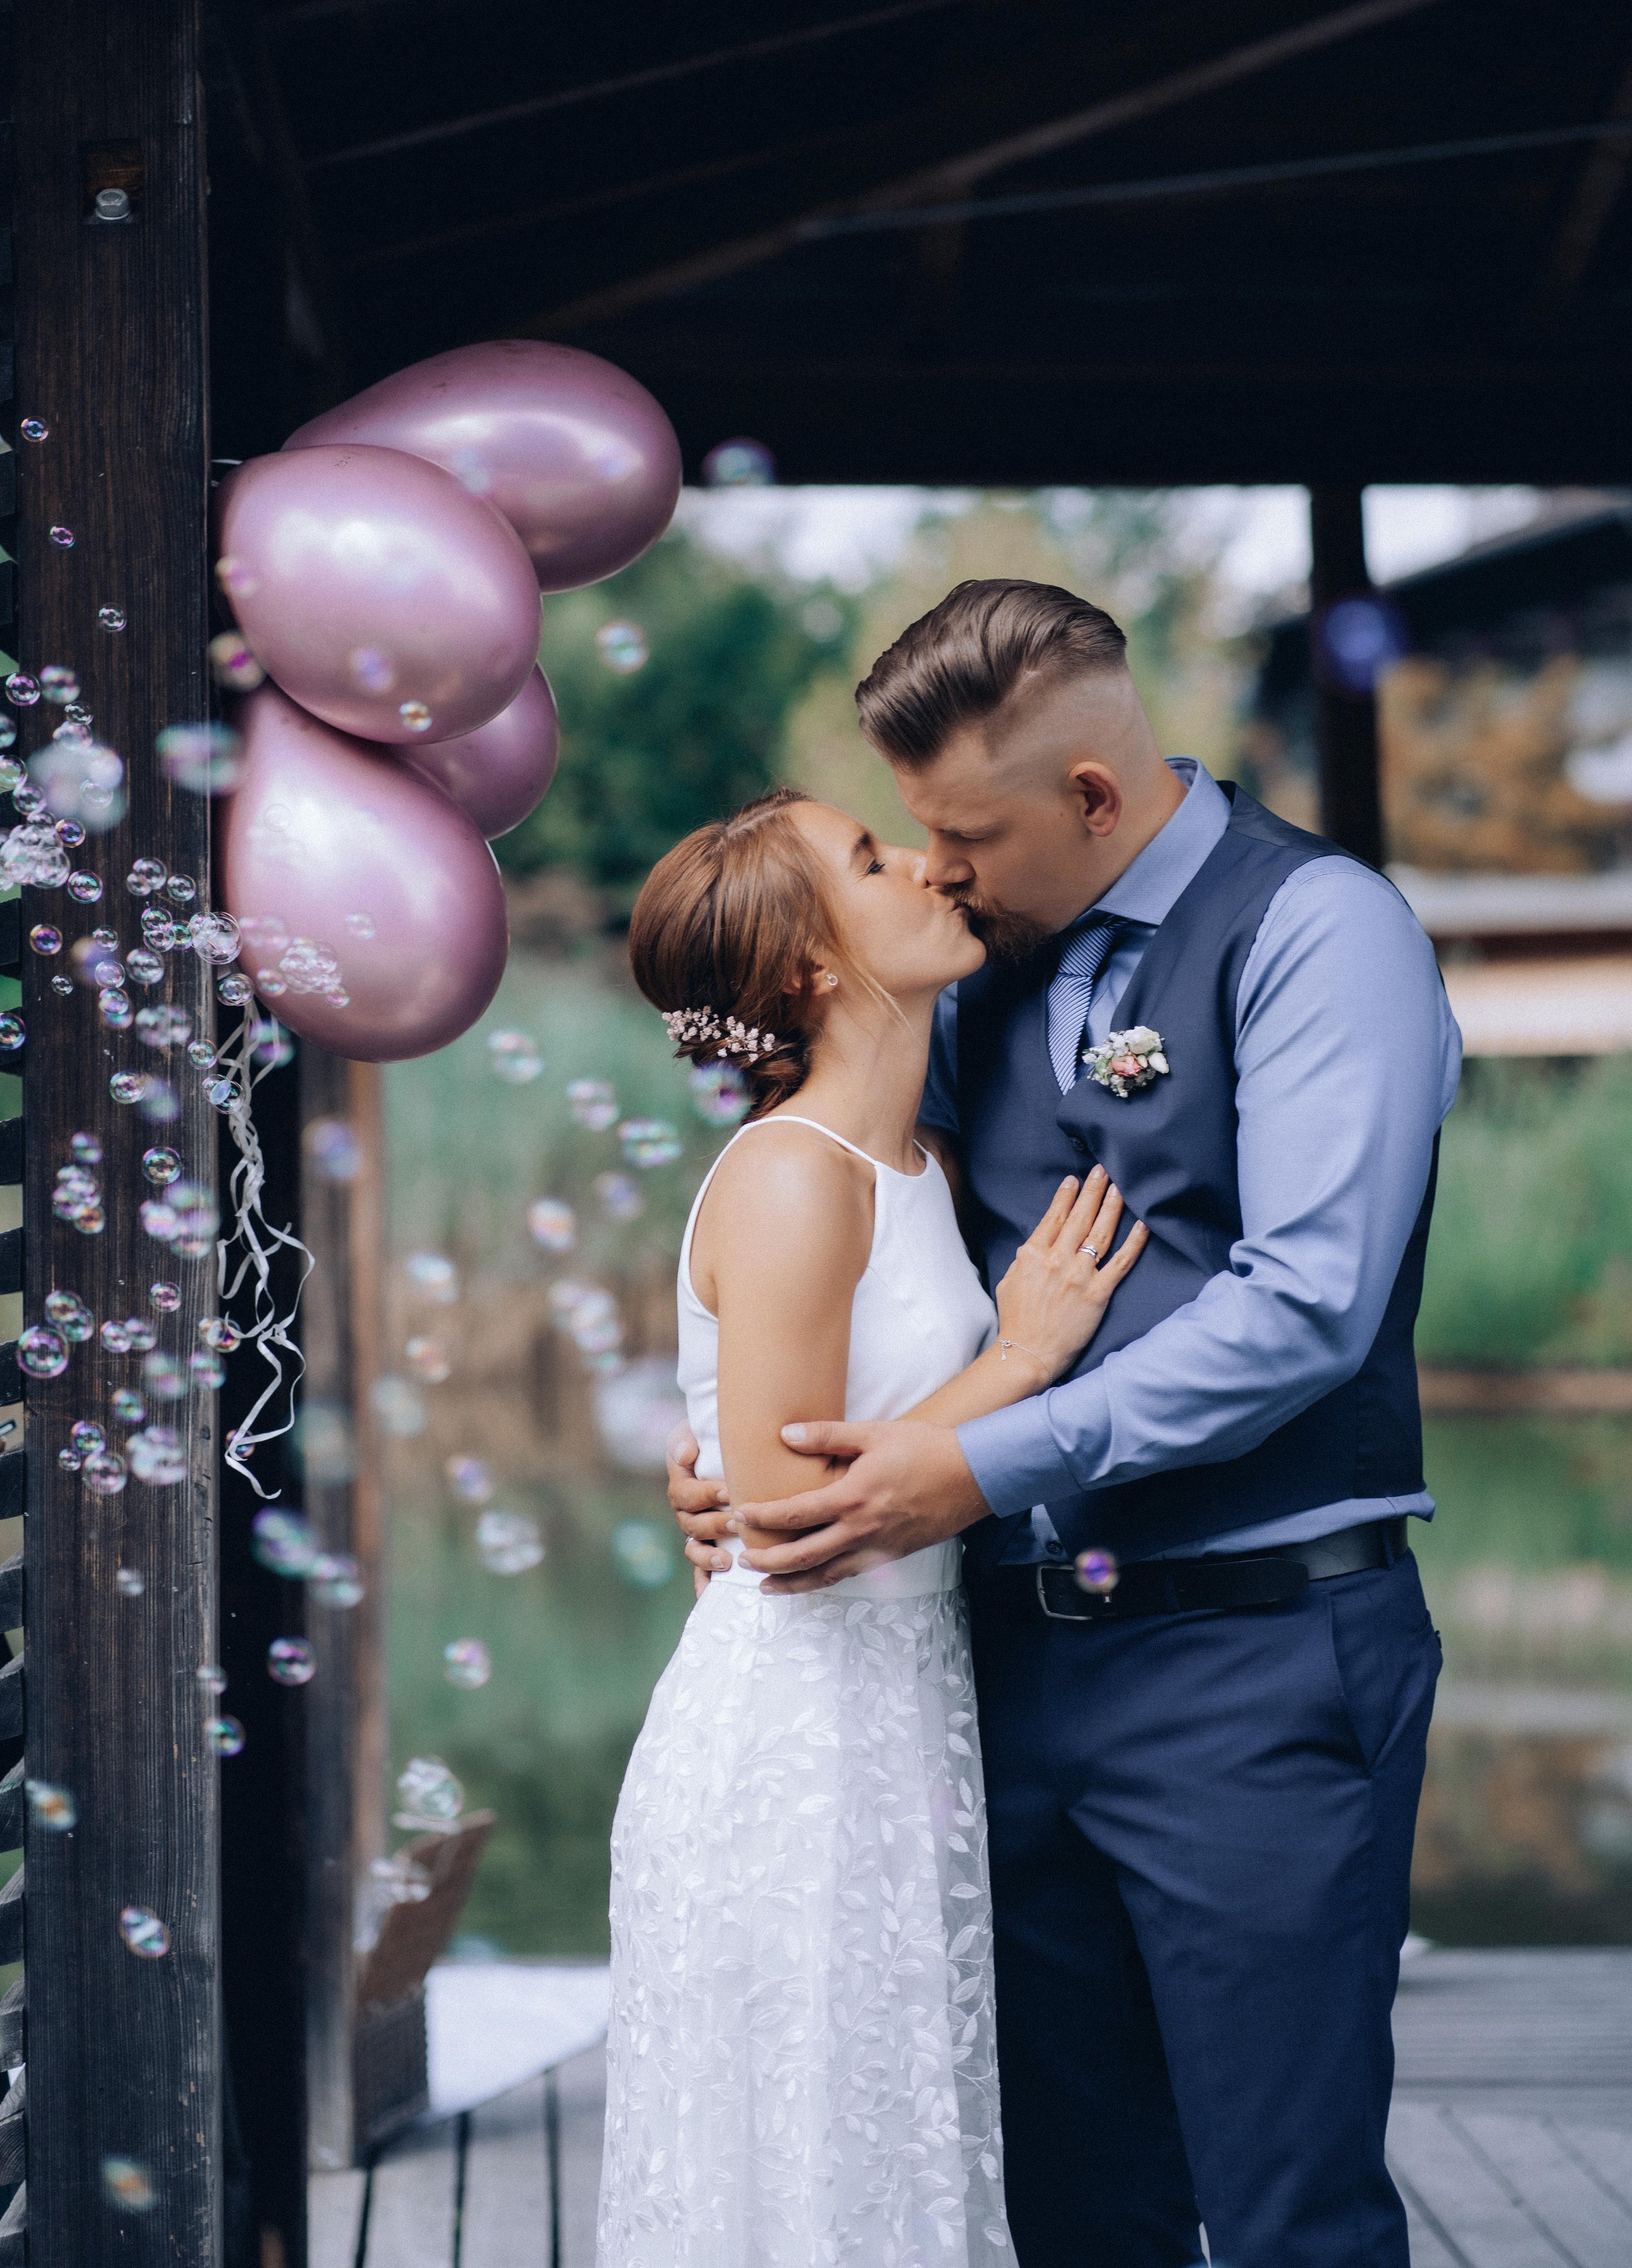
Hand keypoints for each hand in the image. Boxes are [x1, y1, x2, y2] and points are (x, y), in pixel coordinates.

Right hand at [666, 1425, 733, 1577]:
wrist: (734, 1448)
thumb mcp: (698, 1431)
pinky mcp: (710, 1549)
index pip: (686, 1494)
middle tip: (737, 1522)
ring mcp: (697, 1533)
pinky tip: (712, 1596)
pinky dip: (704, 1584)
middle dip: (713, 1524)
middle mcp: (687, 1511)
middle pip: (691, 1524)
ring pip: (694, 1549)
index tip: (727, 1490)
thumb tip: (687, 1455)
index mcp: (682, 1484)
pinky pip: (701, 1573)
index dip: (704, 1494)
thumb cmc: (718, 1439)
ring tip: (727, 1560)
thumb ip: (686, 1440)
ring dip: (708, 1556)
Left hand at [734, 1419, 986, 1592]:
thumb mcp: (874, 1433)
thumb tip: (787, 1433)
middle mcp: (861, 1530)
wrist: (974, 1476)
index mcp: (852, 1497)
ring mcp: (877, 1548)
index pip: (794, 1514)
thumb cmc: (925, 1448)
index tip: (740, 1513)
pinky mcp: (891, 1556)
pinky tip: (810, 1580)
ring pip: (825, 1576)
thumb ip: (828, 1435)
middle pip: (802, 1556)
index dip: (762, 1516)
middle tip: (742, 1559)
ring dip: (791, 1583)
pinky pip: (850, 1574)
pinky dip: (824, 1581)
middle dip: (768, 1560)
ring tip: (765, 1586)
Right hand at [993, 1169, 1146, 1381]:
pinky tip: (1142, 1225)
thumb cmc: (1016, 1320)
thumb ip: (1024, 1259)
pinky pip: (1121, 1262)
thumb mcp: (1009, 1281)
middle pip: (1080, 1217)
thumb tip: (1034, 1244)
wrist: (1027, 1353)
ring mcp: (1080, 1275)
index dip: (1066, 1196)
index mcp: (1033, 1254)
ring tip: (1120, 1187)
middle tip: (1103, 1170)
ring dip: (1111, 1206)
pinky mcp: (1098, 1293)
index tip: (1075, 1180)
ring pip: (1100, 1232)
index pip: (1054, 1217)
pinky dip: (1134, 1242)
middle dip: (1092, 1190)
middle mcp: (1058, 1259)